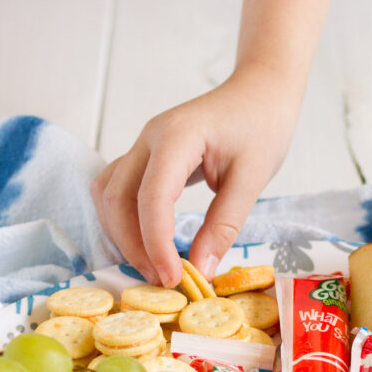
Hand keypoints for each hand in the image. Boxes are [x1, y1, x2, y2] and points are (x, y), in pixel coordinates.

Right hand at [91, 64, 300, 286]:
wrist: (259, 91)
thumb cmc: (262, 126)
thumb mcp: (252, 179)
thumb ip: (224, 225)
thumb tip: (200, 270)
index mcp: (177, 137)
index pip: (151, 197)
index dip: (155, 243)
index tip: (171, 278)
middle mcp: (150, 138)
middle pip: (117, 198)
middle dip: (133, 245)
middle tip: (163, 279)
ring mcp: (143, 146)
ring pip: (108, 195)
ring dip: (122, 235)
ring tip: (154, 266)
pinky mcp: (147, 157)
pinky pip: (119, 191)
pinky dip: (125, 221)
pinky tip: (148, 245)